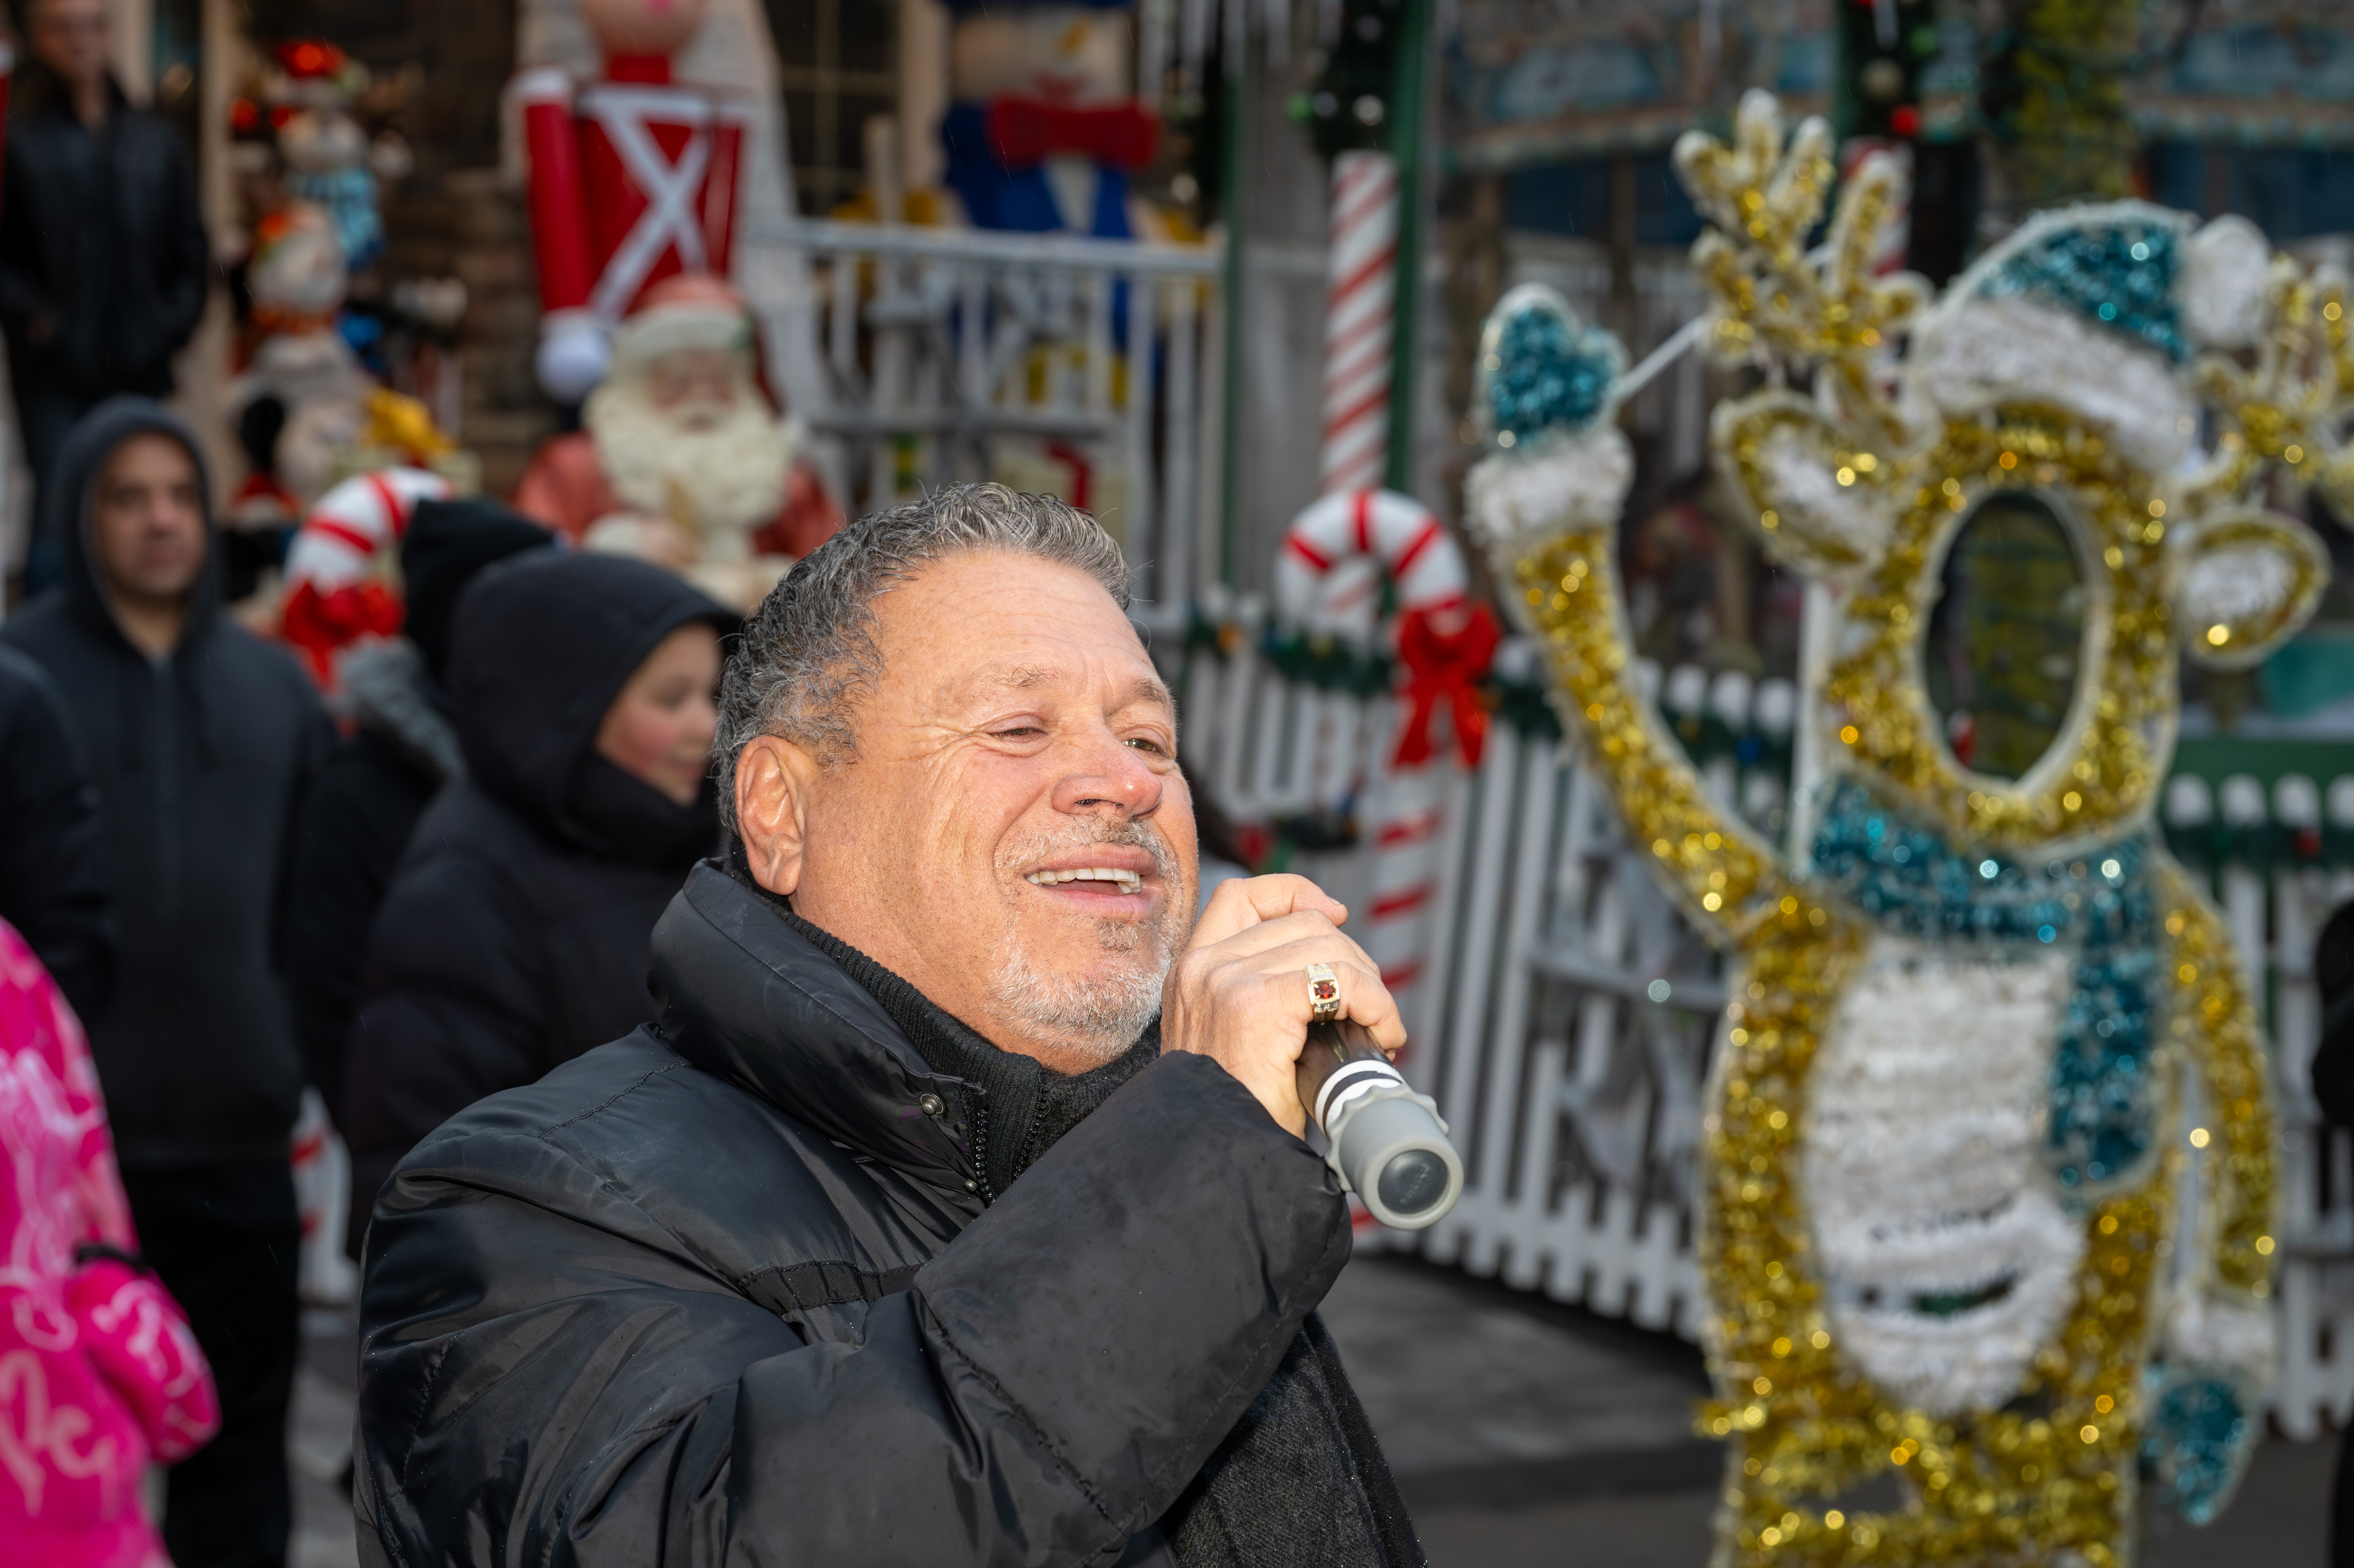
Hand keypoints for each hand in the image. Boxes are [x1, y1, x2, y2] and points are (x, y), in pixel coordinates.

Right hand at [1160, 874, 1404, 1135]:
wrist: (1213, 1157)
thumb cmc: (1232, 1112)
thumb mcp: (1228, 1042)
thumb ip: (1254, 997)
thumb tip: (1324, 977)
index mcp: (1191, 971)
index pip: (1240, 896)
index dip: (1294, 893)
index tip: (1335, 916)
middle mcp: (1202, 967)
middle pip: (1303, 921)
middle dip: (1352, 960)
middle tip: (1368, 1010)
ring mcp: (1225, 980)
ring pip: (1330, 947)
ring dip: (1370, 987)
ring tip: (1377, 1028)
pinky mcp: (1257, 1003)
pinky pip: (1342, 981)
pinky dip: (1376, 1003)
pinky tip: (1382, 1034)